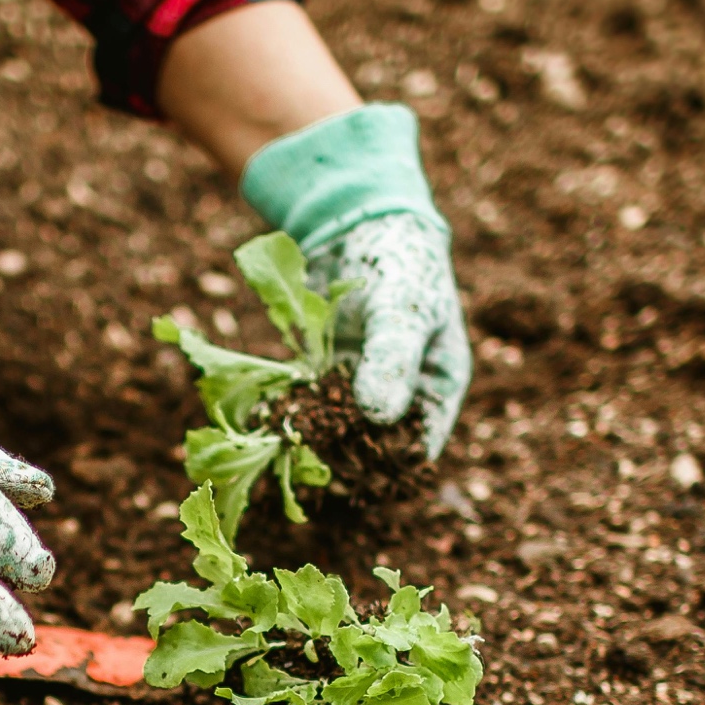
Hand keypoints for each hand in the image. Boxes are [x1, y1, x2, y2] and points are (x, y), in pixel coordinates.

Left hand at [238, 102, 471, 459]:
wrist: (360, 223)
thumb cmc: (399, 263)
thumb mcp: (402, 309)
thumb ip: (393, 359)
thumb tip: (379, 416)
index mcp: (438, 387)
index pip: (420, 446)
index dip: (390, 469)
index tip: (356, 480)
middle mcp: (401, 395)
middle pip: (376, 446)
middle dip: (344, 462)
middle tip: (310, 474)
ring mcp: (362, 388)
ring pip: (339, 431)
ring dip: (313, 445)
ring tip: (284, 457)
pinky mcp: (327, 376)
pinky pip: (310, 405)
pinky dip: (292, 416)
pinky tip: (266, 427)